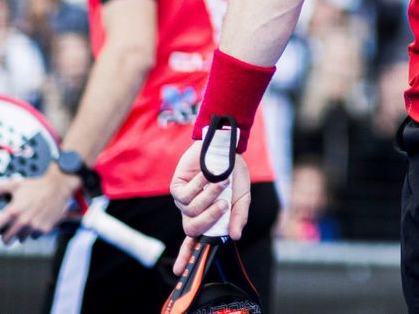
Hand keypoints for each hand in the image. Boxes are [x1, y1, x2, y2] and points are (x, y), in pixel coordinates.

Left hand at [0, 169, 78, 243]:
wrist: (59, 185)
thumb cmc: (36, 185)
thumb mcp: (16, 185)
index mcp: (12, 211)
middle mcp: (22, 221)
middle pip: (6, 239)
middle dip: (4, 236)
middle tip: (6, 230)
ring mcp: (33, 226)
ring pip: (20, 239)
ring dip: (20, 234)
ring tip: (24, 223)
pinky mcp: (44, 229)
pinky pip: (34, 236)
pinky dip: (33, 232)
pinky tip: (35, 221)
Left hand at [169, 139, 251, 273]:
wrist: (225, 149)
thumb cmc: (233, 173)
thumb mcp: (242, 196)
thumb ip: (239, 216)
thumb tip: (235, 236)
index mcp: (207, 219)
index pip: (193, 242)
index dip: (186, 257)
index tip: (181, 271)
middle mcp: (192, 213)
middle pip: (192, 229)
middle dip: (209, 218)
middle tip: (224, 205)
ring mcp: (183, 201)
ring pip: (190, 210)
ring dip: (209, 196)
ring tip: (220, 181)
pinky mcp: (176, 187)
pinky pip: (185, 195)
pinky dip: (200, 184)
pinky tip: (208, 174)